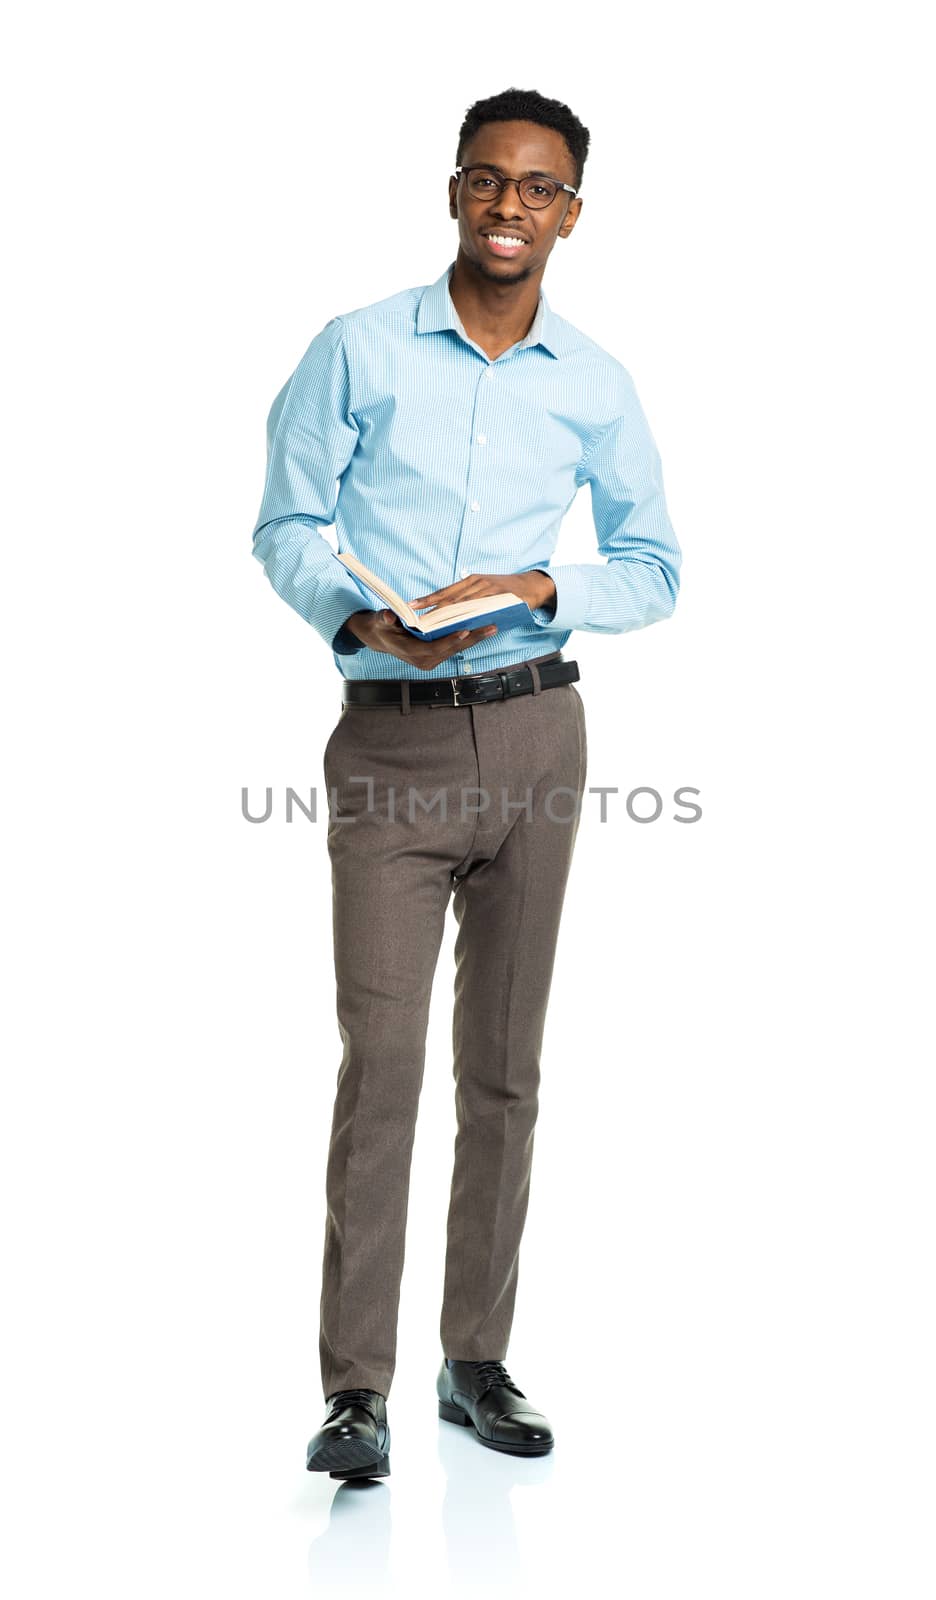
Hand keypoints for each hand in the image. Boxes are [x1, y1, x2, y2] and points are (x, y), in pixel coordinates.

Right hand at [343, 609, 499, 671]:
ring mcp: (430, 661)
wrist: (381, 638)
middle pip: (450, 650)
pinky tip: (481, 630)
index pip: (433, 649)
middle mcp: (422, 661)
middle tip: (490, 628)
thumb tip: (390, 617)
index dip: (449, 640)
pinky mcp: (436, 657)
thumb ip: (386, 618)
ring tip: (491, 628)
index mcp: (409, 652)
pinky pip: (454, 648)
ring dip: (474, 639)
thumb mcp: (380, 620)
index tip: (464, 630)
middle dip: (471, 639)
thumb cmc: (381, 626)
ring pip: (455, 650)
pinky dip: (467, 639)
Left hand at [408, 570, 555, 614]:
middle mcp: (477, 582)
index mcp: (471, 580)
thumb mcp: (486, 590)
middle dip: (432, 608)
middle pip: (450, 597)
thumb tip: (450, 616)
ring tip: (433, 625)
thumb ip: (470, 599)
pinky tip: (459, 624)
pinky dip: (469, 615)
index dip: (428, 599)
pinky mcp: (499, 596)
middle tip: (417, 619)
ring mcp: (488, 588)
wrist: (532, 586)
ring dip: (447, 614)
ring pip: (463, 603)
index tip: (412, 606)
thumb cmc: (506, 591)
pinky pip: (482, 607)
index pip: (445, 591)